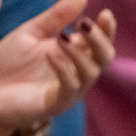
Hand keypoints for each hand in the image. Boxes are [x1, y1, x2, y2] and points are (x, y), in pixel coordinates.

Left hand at [0, 0, 115, 135]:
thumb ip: (56, 17)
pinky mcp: (58, 104)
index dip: (106, 30)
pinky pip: (70, 88)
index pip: (100, 42)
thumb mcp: (33, 33)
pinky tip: (51, 55)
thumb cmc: (10, 62)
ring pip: (91, 73)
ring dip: (79, 54)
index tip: (105, 14)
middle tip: (84, 24)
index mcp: (75, 55)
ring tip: (61, 37)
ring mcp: (71, 90)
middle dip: (99, 41)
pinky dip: (64, 70)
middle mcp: (78, 73)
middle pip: (104, 59)